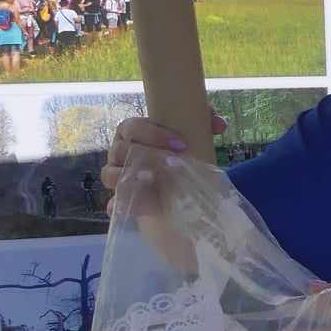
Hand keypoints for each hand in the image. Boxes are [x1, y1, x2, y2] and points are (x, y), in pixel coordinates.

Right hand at [100, 112, 228, 216]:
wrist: (179, 184)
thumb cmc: (179, 152)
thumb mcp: (192, 135)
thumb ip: (205, 123)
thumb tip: (219, 125)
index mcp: (131, 132)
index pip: (132, 127)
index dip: (153, 134)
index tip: (180, 143)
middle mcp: (119, 153)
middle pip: (121, 149)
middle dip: (148, 154)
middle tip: (174, 162)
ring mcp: (116, 176)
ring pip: (110, 174)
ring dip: (130, 176)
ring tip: (153, 180)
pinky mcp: (121, 200)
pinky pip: (113, 203)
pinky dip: (118, 205)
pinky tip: (130, 207)